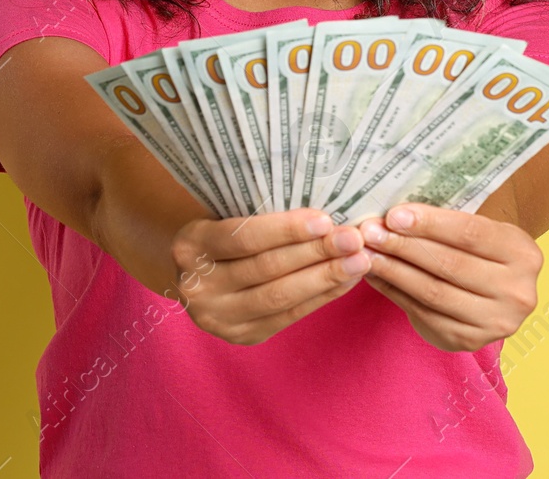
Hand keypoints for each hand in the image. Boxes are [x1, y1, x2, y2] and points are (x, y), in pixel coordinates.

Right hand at [169, 208, 371, 345]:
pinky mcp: (242, 336)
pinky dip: (321, 297)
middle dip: (315, 253)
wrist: (192, 276)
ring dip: (324, 278)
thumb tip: (321, 213)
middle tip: (353, 239)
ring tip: (358, 261)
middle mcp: (197, 286)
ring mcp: (218, 317)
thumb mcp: (220, 216)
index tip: (325, 220)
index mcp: (189, 246)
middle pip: (266, 269)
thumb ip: (256, 214)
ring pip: (280, 297)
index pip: (243, 238)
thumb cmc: (218, 235)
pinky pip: (289, 316)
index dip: (286, 230)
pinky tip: (345, 281)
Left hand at [359, 202, 542, 351]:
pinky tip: (375, 276)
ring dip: (393, 271)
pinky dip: (395, 292)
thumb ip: (443, 221)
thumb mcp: (478, 228)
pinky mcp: (470, 341)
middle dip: (403, 246)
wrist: (495, 292)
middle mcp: (517, 291)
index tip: (393, 215)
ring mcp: (496, 322)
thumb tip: (390, 216)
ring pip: (433, 292)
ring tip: (366, 254)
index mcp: (523, 253)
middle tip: (369, 233)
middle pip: (449, 264)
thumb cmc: (477, 250)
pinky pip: (424, 314)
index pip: (470, 233)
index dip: (429, 224)